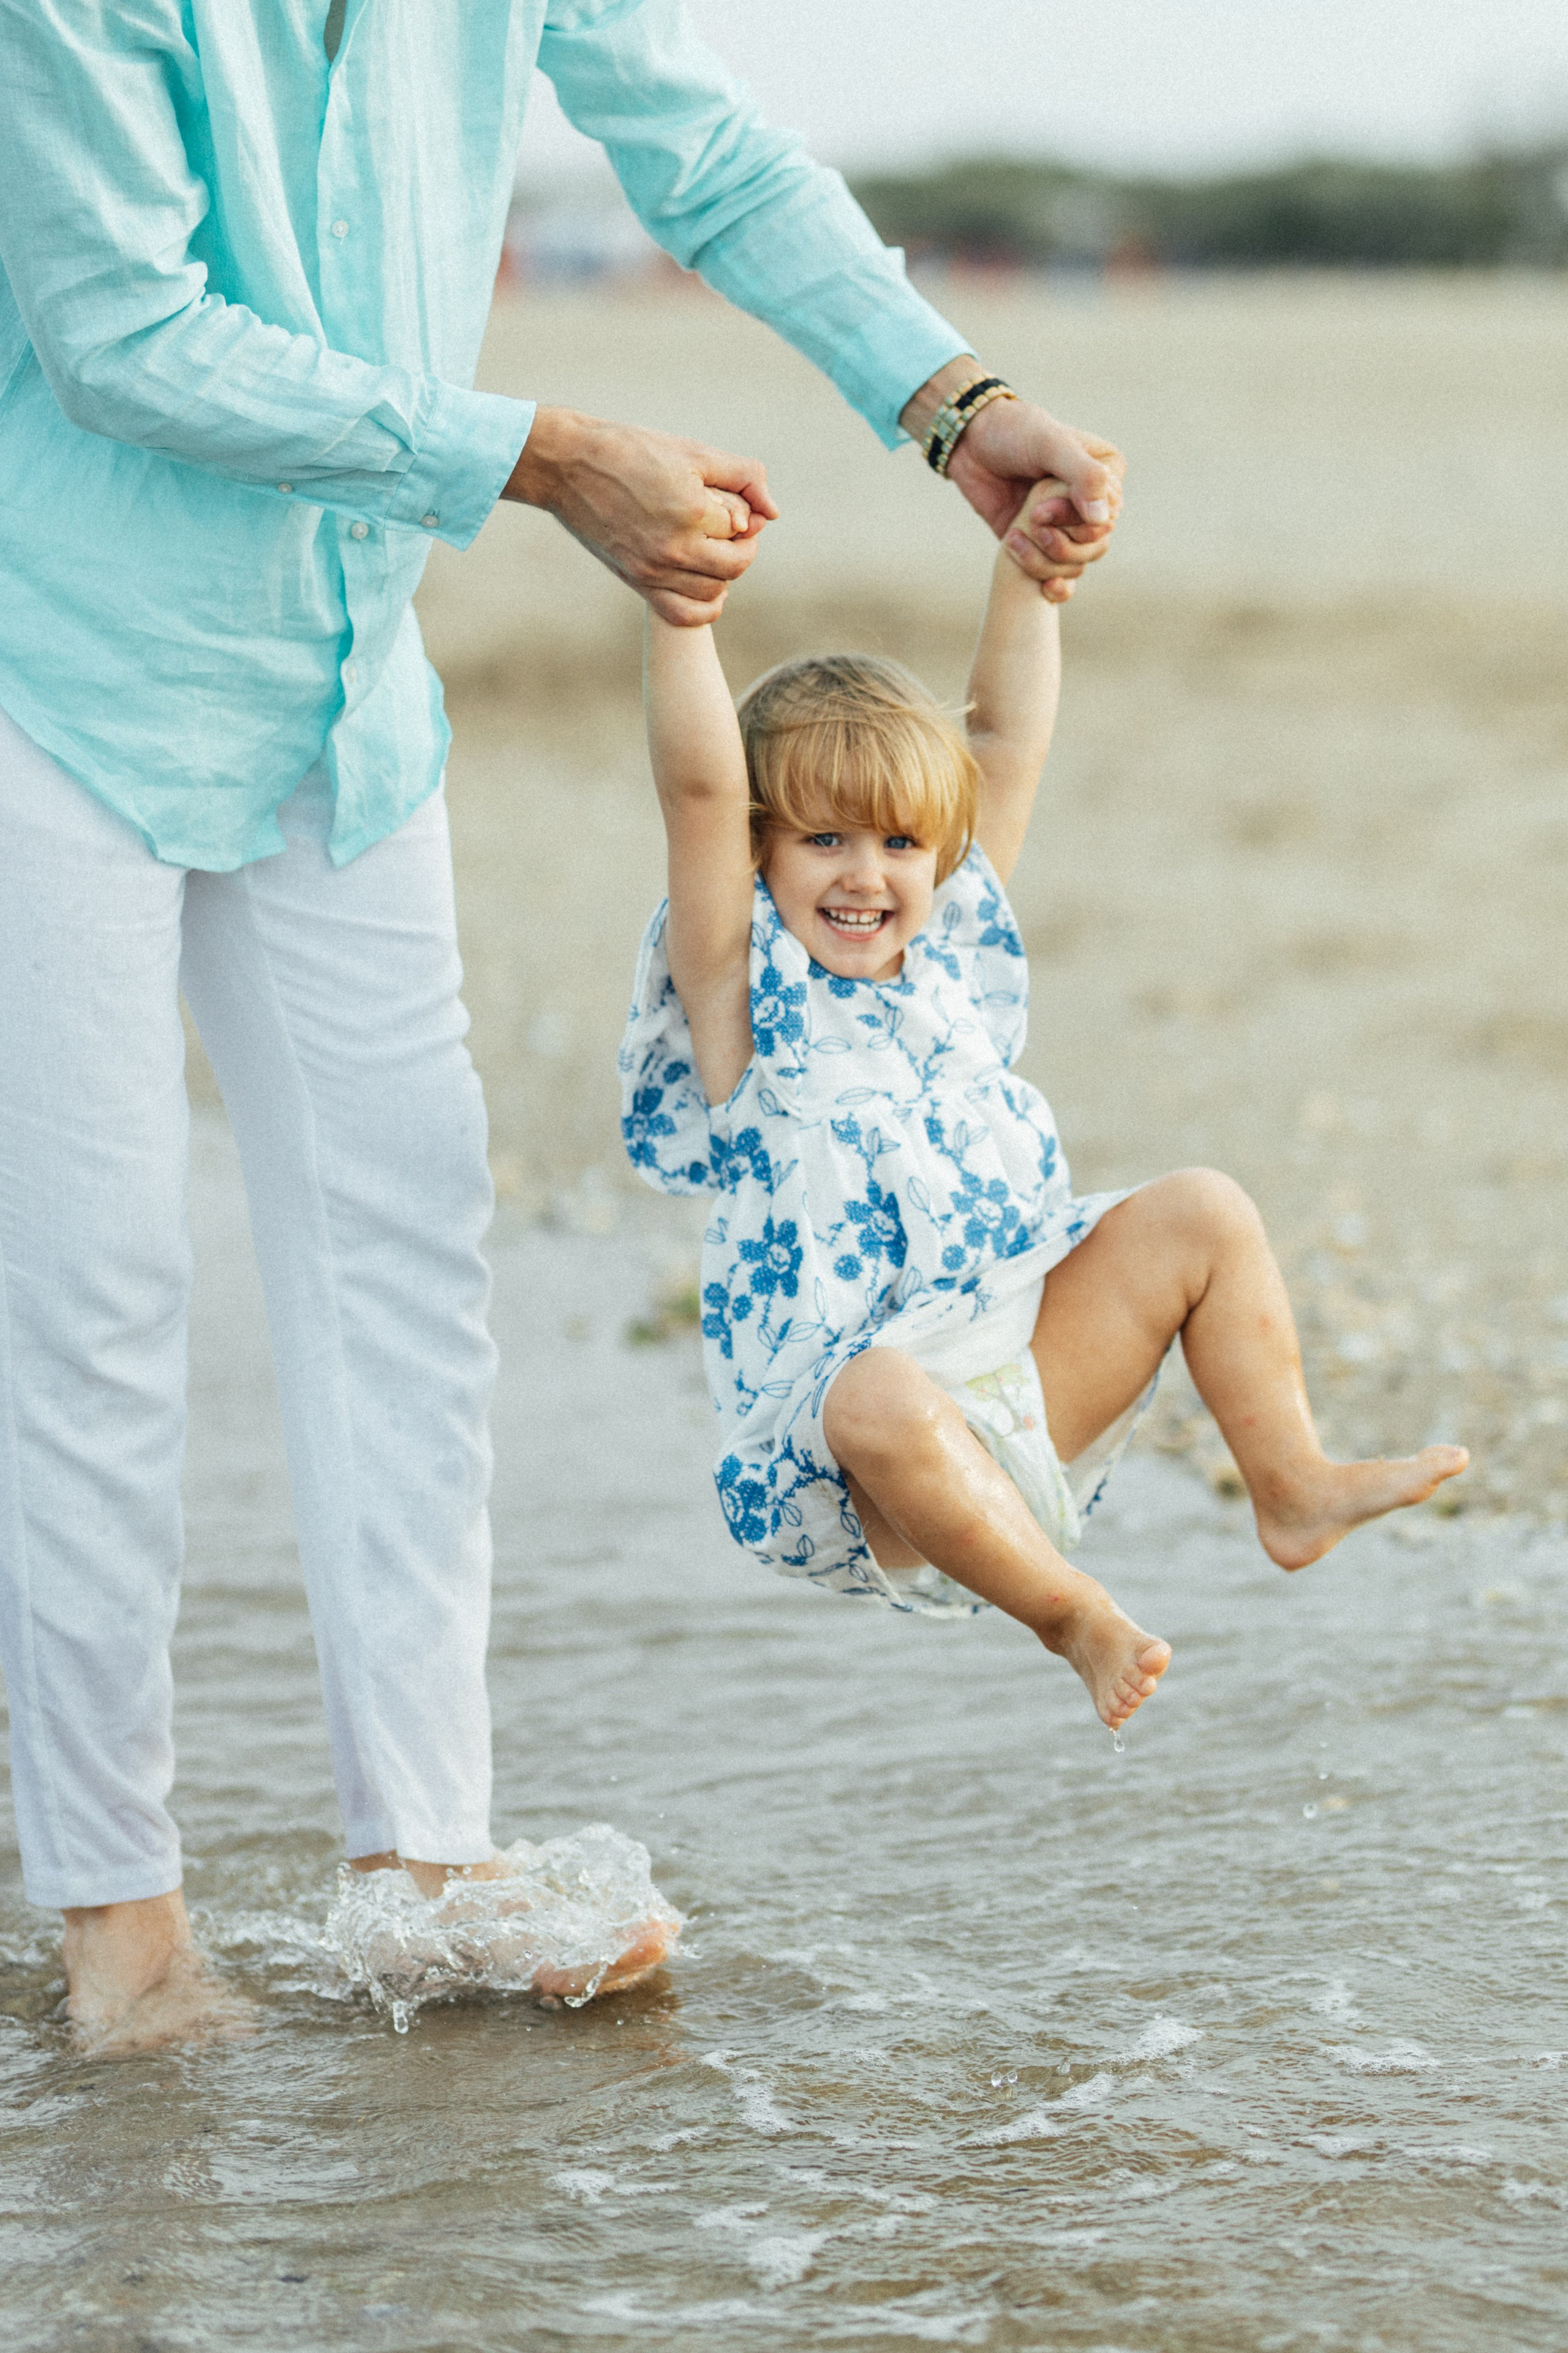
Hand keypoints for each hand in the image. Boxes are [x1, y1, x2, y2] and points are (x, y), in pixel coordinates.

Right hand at [503, 407, 777, 625]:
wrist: (568, 466)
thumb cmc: (631, 450)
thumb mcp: (693, 452)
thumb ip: (743, 477)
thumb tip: (773, 514)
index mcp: (692, 510)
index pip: (743, 526)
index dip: (743, 513)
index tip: (728, 501)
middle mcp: (674, 546)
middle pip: (735, 565)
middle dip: (741, 546)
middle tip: (729, 528)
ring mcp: (654, 569)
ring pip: (714, 591)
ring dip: (723, 573)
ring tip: (711, 548)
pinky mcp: (637, 581)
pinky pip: (684, 614)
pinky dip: (704, 606)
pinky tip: (704, 582)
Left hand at [950, 400, 1123, 603]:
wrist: (972, 443)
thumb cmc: (1014, 432)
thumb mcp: (1050, 444)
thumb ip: (1082, 475)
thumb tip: (1103, 519)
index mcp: (1107, 474)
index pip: (1107, 517)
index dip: (1076, 522)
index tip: (1040, 509)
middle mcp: (1093, 503)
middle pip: (1095, 546)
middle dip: (1062, 544)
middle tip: (1031, 522)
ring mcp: (1068, 526)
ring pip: (1077, 564)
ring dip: (1046, 562)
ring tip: (1014, 539)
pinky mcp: (1042, 544)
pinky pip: (1060, 575)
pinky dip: (1056, 586)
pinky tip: (1045, 588)